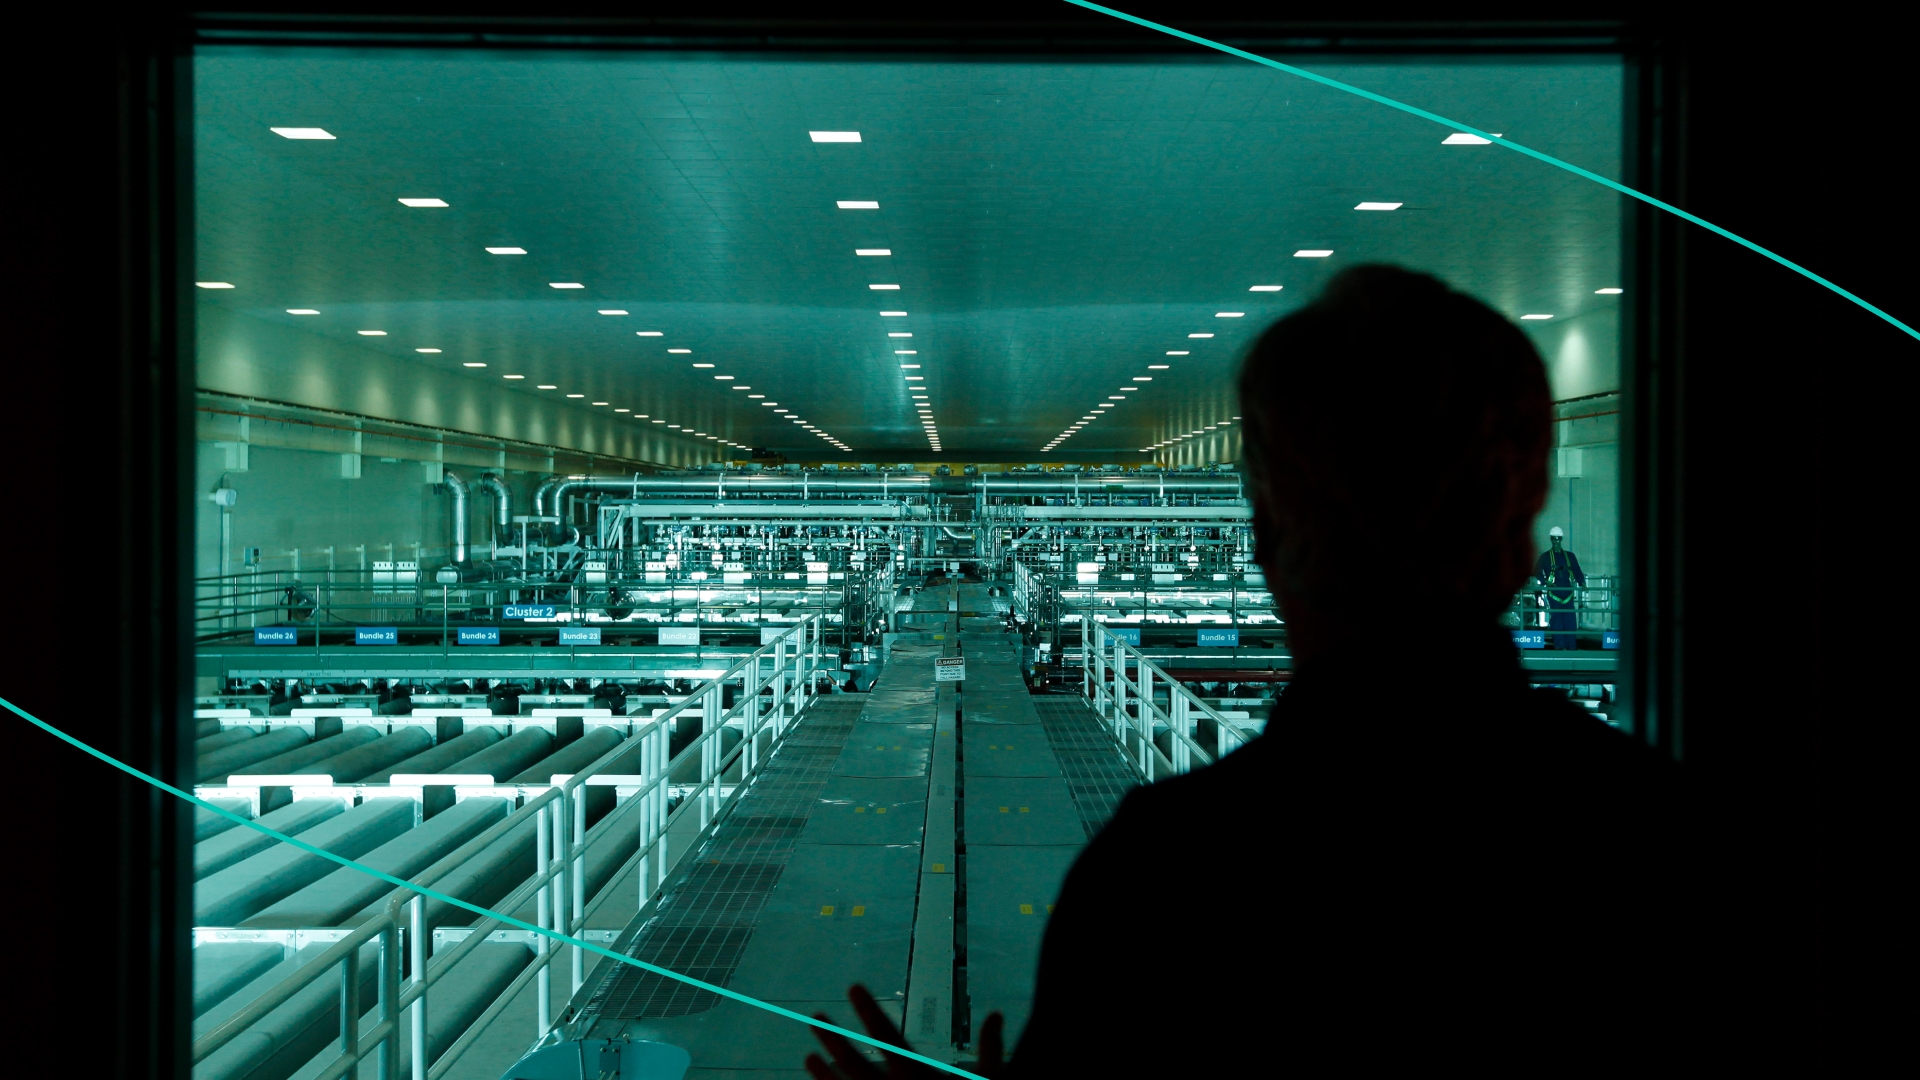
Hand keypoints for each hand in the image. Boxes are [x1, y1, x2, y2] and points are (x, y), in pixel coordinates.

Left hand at [804, 983, 1004, 1079]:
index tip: (854, 988)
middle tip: (816, 1018)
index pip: (889, 1038)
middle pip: (856, 1062)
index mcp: (920, 1078)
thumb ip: (991, 1050)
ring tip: (809, 1057)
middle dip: (834, 1038)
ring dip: (825, 1073)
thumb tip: (997, 1016)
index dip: (869, 1012)